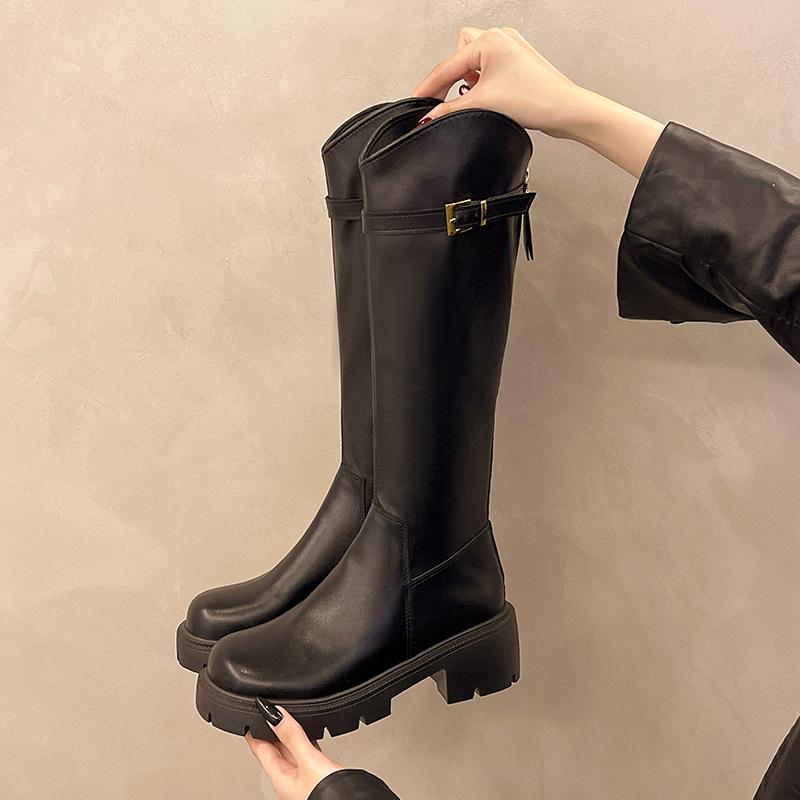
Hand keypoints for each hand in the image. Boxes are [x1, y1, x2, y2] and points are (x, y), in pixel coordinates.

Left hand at [245, 703, 342, 799]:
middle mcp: (291, 782)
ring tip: (285, 722)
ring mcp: (305, 780)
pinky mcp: (319, 777)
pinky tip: (309, 739)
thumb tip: (276, 715)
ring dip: (288, 738)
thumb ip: (292, 737)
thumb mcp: (308, 761)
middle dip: (271, 734)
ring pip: (292, 754)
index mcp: (281, 780)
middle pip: (276, 753)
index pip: (261, 752)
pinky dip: (306, 743)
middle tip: (267, 717)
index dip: (255, 735)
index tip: (249, 722)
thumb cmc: (327, 796)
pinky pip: (308, 755)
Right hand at [413, 26, 664, 176]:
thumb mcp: (483, 105)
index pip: (447, 66)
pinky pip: (489, 68)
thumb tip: (430, 117)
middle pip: (459, 55)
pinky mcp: (518, 64)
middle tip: (446, 101)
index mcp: (488, 41)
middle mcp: (499, 38)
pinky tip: (490, 98)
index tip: (416, 102)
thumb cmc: (535, 99)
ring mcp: (510, 49)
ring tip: (476, 99)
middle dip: (452, 77)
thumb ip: (450, 111)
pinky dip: (483, 83)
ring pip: (474, 61)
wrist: (566, 110)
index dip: (428, 87)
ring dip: (469, 80)